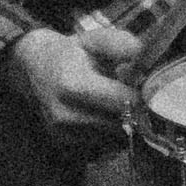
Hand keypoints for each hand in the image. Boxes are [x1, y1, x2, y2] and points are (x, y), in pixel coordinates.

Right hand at [5, 14, 145, 144]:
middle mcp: (65, 114)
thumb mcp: (93, 40)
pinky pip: (102, 145)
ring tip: (117, 103)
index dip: (142, 96)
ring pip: (113, 137)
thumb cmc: (69, 52)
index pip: (123, 100)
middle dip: (135, 111)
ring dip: (123, 124)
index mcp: (72, 84)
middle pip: (120, 122)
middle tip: (137, 96)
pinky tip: (104, 115)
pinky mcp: (64, 145)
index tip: (151, 88)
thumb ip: (118, 44)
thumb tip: (142, 53)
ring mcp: (64, 134)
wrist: (33, 67)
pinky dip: (110, 134)